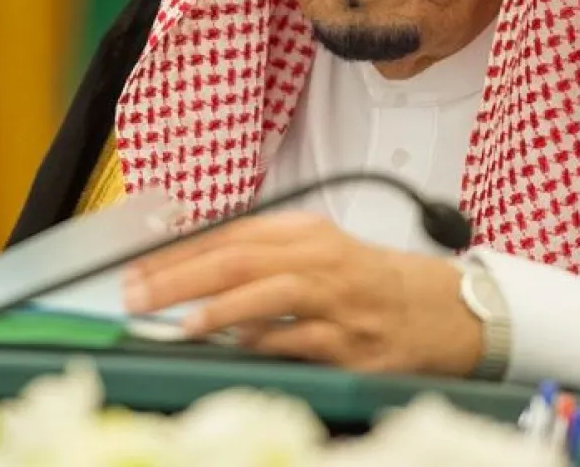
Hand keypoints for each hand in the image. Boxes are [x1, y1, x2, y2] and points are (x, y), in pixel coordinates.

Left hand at [122, 212, 482, 374]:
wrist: (444, 311)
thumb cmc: (369, 282)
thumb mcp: (316, 253)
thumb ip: (260, 259)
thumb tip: (187, 272)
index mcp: (305, 232)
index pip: (229, 235)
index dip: (177, 251)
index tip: (136, 267)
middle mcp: (319, 259)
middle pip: (239, 259)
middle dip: (181, 276)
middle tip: (137, 293)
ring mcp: (338, 301)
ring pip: (270, 294)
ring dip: (220, 309)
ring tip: (181, 322)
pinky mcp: (352, 344)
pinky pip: (301, 341)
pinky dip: (266, 343)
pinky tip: (236, 347)